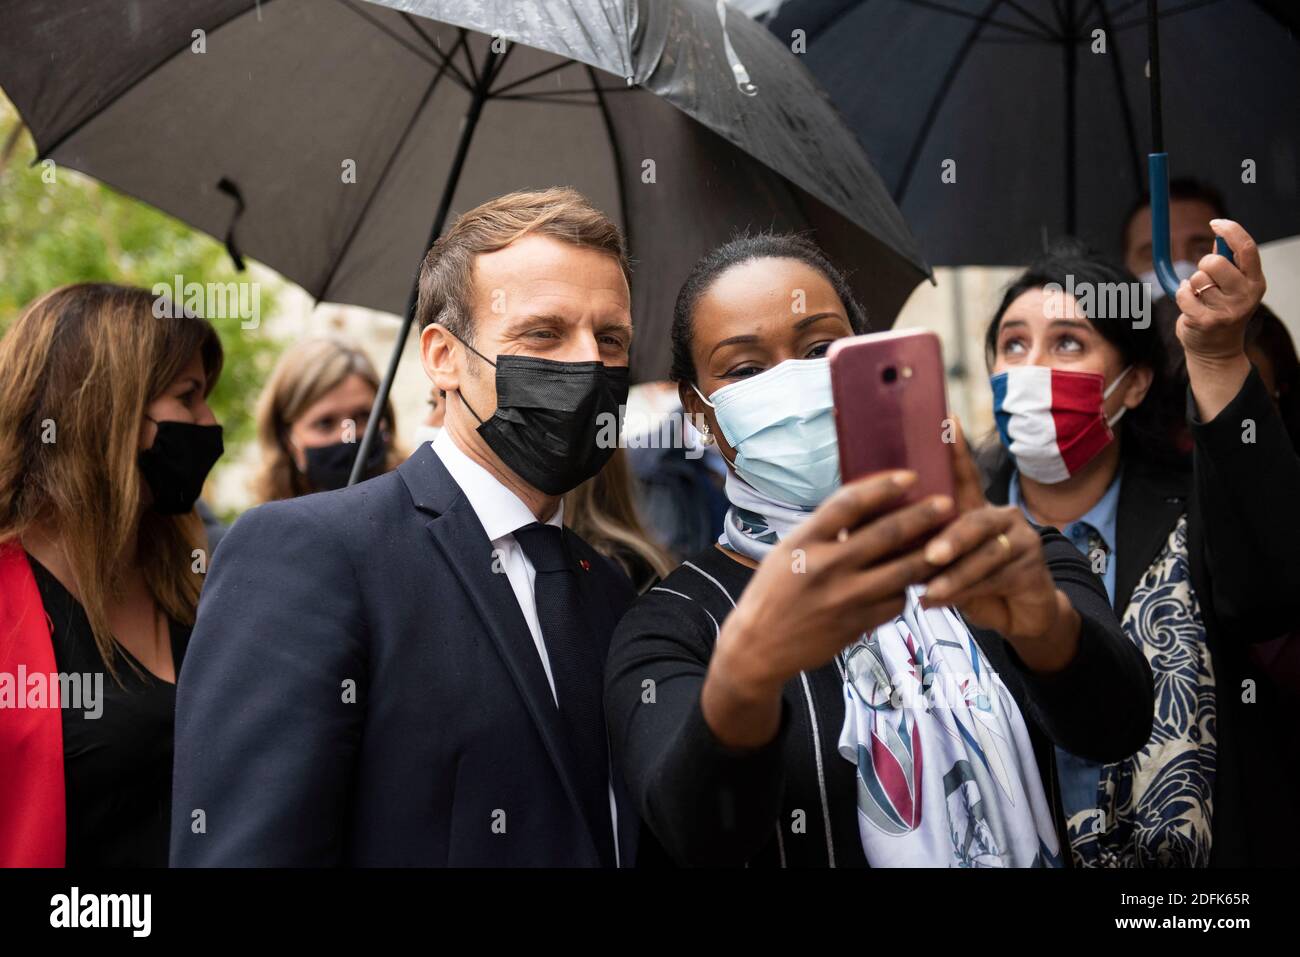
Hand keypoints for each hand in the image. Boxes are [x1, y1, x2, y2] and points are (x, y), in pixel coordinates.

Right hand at [703, 470, 952, 746]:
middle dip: (922, 516)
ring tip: (950, 540)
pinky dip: (908, 590)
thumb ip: (824, 532)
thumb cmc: (773, 590)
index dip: (883, 486)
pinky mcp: (858, 624)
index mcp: (804, 541)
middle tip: (947, 502)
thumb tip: (867, 507)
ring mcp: (845, 598)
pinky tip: (915, 581)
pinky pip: (896, 602)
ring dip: (931, 553)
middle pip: (886, 534)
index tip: (909, 476)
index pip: (849, 503)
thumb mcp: (788, 550)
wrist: (759, 647)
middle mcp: (827, 566)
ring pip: (902, 571)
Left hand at [919, 420, 1078, 669]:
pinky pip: (996, 578)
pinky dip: (966, 591)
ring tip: (930, 589)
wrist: (1017, 615)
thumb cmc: (971, 583)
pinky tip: (940, 600)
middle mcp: (1002, 516)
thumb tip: (868, 533)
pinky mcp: (1033, 567)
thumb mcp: (943, 563)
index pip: (965, 475)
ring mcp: (1022, 539)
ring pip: (986, 554)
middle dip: (951, 538)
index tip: (947, 421)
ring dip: (955, 574)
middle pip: (975, 520)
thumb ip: (920, 546)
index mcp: (977, 508)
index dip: (958, 450)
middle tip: (930, 555)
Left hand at [1174, 219, 1265, 363]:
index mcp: (1255, 281)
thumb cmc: (1222, 312)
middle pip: (1215, 261)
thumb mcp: (1232, 286)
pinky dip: (1181, 295)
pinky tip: (1189, 304)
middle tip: (1205, 278)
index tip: (1215, 223)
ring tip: (1200, 298)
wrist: (1216, 351)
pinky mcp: (1206, 321)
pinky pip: (1183, 294)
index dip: (1230, 230)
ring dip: (1192, 284)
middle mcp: (1245, 295)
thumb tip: (1220, 235)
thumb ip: (1228, 261)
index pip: (1247, 248)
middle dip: (1203, 264)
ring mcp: (1227, 310)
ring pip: (1196, 278)